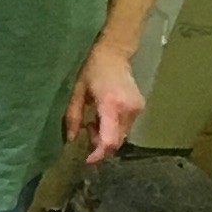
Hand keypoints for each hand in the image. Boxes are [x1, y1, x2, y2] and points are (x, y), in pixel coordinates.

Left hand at [65, 36, 142, 160]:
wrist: (114, 52)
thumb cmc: (92, 69)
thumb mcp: (77, 92)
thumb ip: (73, 117)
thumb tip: (71, 140)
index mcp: (111, 105)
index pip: (109, 141)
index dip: (98, 155)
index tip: (87, 159)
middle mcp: (127, 109)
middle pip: (115, 142)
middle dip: (100, 145)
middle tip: (87, 130)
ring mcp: (136, 109)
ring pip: (121, 136)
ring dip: (106, 136)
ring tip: (94, 121)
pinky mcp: (139, 108)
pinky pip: (125, 128)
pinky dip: (113, 129)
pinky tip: (105, 117)